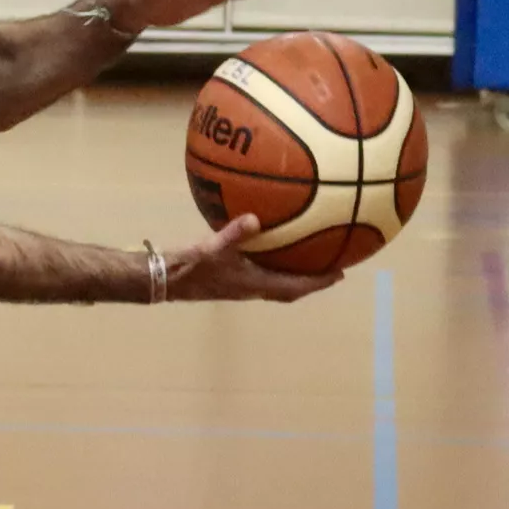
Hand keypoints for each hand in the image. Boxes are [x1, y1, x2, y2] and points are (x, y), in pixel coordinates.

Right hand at [159, 211, 342, 303]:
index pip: (294, 287)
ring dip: (296, 276)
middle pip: (291, 290)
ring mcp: (243, 286)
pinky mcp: (234, 280)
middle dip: (313, 281)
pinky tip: (272, 248)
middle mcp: (253, 289)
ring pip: (279, 284)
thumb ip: (235, 233)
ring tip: (311, 260)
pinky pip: (264, 275)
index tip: (340, 275)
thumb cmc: (190, 267)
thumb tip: (254, 218)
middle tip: (333, 269)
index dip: (318, 283)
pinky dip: (276, 266)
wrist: (168, 279)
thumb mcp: (212, 247)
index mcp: (254, 284)